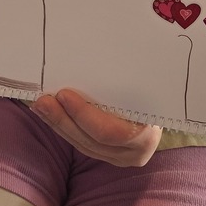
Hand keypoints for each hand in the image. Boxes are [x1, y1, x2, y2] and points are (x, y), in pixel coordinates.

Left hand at [29, 88, 161, 166]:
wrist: (165, 102)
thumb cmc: (154, 85)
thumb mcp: (144, 80)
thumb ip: (124, 76)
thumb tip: (97, 47)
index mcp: (147, 134)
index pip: (110, 131)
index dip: (83, 115)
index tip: (63, 94)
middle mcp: (135, 152)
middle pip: (91, 140)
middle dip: (62, 120)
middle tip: (42, 100)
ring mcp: (121, 157)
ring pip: (83, 145)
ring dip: (58, 124)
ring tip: (40, 106)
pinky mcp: (108, 155)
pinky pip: (82, 144)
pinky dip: (65, 128)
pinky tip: (50, 114)